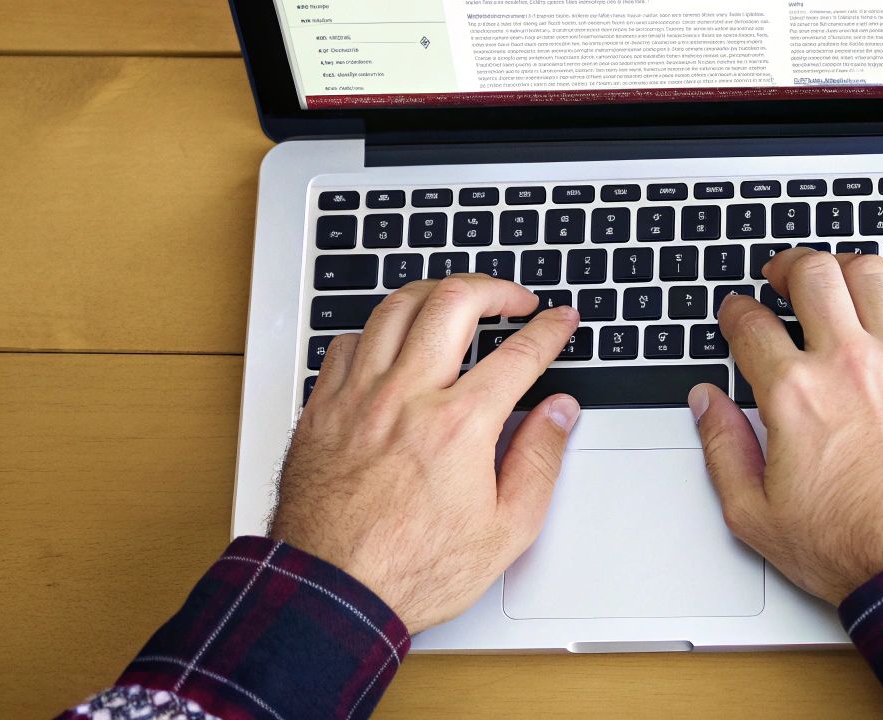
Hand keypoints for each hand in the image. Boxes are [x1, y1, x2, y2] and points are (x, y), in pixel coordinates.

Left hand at [271, 275, 581, 630]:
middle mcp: (407, 396)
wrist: (328, 594)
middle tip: (513, 299)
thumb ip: (539, 461)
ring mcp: (359, 397)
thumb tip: (558, 414)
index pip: (519, 353)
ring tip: (456, 302)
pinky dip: (376, 330)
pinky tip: (391, 343)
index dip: (549, 328)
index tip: (559, 319)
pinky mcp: (322, 409)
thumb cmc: (411, 570)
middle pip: (454, 301)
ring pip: (396, 308)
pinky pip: (347, 342)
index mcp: (460, 425)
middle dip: (495, 288)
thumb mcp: (505, 530)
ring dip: (435, 294)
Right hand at [690, 249, 882, 602]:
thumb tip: (705, 404)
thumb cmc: (850, 546)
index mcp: (794, 395)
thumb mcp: (754, 514)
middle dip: (788, 267)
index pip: (751, 325)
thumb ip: (722, 448)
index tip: (736, 314)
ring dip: (846, 270)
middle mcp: (847, 364)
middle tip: (781, 277)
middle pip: (813, 275)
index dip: (735, 312)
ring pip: (872, 275)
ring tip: (835, 280)